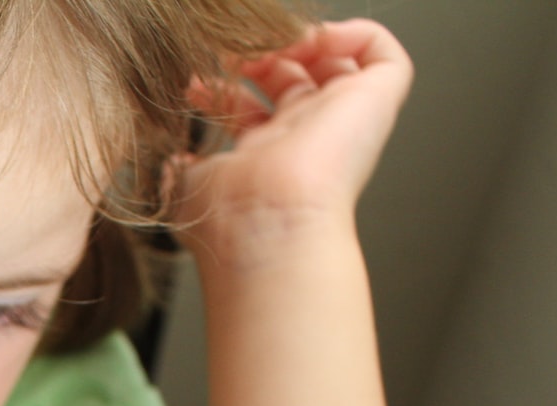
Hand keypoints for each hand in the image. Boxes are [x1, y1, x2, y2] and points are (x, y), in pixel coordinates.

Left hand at [173, 20, 412, 252]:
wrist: (266, 220)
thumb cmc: (226, 215)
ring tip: (272, 41)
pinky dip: (353, 33)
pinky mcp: (377, 102)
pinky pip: (381, 55)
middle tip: (231, 52)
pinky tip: (314, 39)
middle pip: (293, 82)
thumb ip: (179, 170)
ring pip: (338, 64)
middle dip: (259, 57)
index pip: (251, 113)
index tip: (194, 82)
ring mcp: (343, 120)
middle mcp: (306, 141)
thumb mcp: (186, 188)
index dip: (224, 88)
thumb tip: (175, 161)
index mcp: (265, 162)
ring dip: (303, 41)